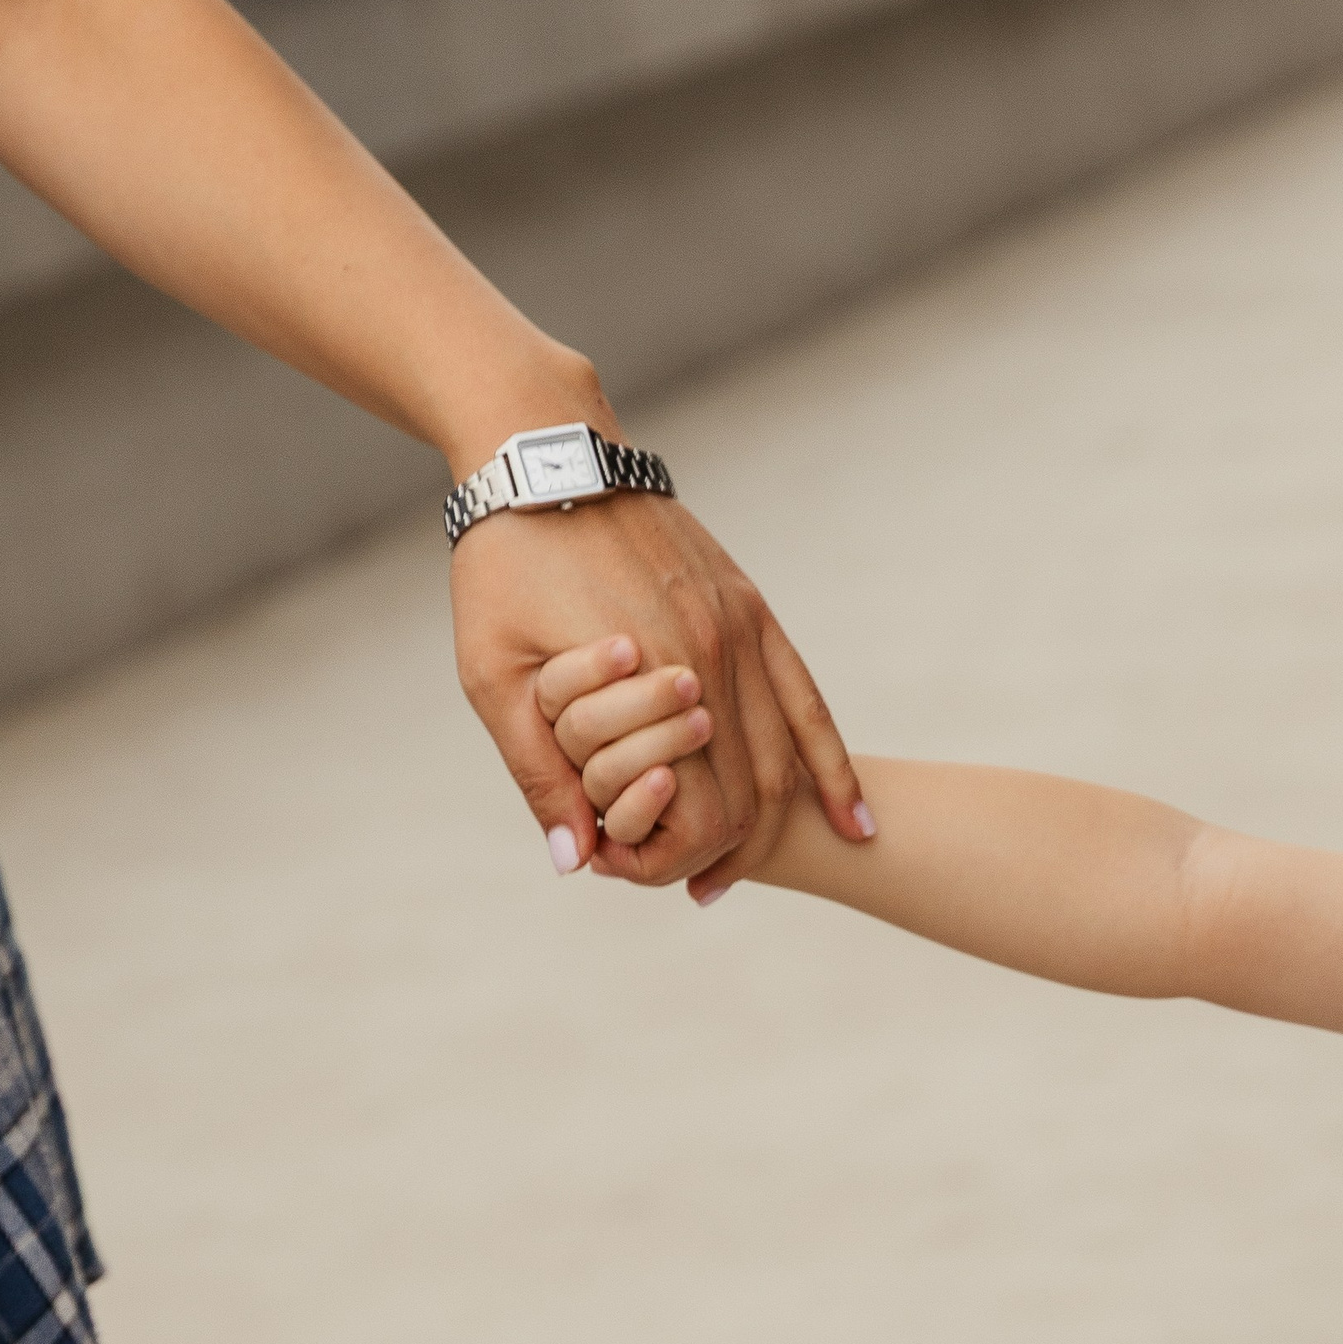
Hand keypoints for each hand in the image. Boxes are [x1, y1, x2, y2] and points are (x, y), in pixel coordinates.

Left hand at [451, 489, 863, 884]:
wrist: (546, 455)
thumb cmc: (504, 565)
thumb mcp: (492, 675)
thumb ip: (537, 771)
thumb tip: (578, 862)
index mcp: (651, 679)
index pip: (694, 807)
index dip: (673, 858)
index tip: (642, 878)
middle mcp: (713, 656)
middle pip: (750, 790)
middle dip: (726, 850)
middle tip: (698, 888)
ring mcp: (741, 629)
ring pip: (786, 753)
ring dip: (782, 823)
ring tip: (751, 870)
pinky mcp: (750, 608)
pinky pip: (807, 699)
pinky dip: (831, 764)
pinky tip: (850, 814)